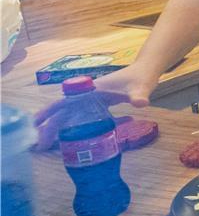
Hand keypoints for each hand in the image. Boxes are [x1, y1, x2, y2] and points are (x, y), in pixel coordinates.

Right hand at [32, 65, 154, 150]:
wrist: (145, 71)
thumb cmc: (141, 77)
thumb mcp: (140, 87)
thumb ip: (139, 96)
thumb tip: (141, 103)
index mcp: (91, 89)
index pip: (65, 101)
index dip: (49, 112)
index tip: (36, 123)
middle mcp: (88, 94)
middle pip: (63, 110)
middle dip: (50, 125)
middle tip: (40, 144)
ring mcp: (92, 99)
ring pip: (70, 114)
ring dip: (58, 127)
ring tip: (47, 144)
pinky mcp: (98, 103)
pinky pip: (81, 116)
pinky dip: (72, 126)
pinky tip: (68, 138)